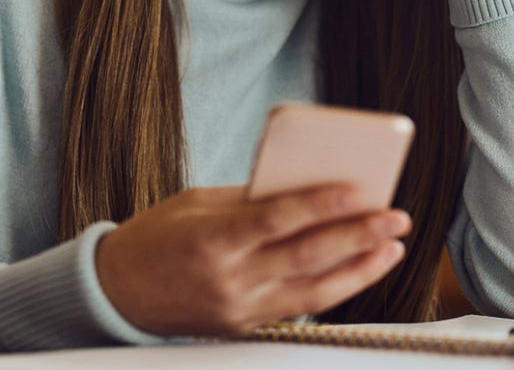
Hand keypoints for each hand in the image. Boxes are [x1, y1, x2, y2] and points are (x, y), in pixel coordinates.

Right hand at [94, 184, 410, 336]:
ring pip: (314, 291)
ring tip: (391, 247)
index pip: (276, 220)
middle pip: (306, 257)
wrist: (118, 292)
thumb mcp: (195, 204)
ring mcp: (239, 309)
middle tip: (395, 217)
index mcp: (210, 241)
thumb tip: (305, 188)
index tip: (358, 190)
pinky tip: (357, 269)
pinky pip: (299, 307)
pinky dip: (333, 286)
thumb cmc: (155, 237)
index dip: (319, 205)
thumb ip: (249, 200)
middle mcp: (229, 281)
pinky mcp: (246, 326)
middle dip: (357, 236)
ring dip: (359, 269)